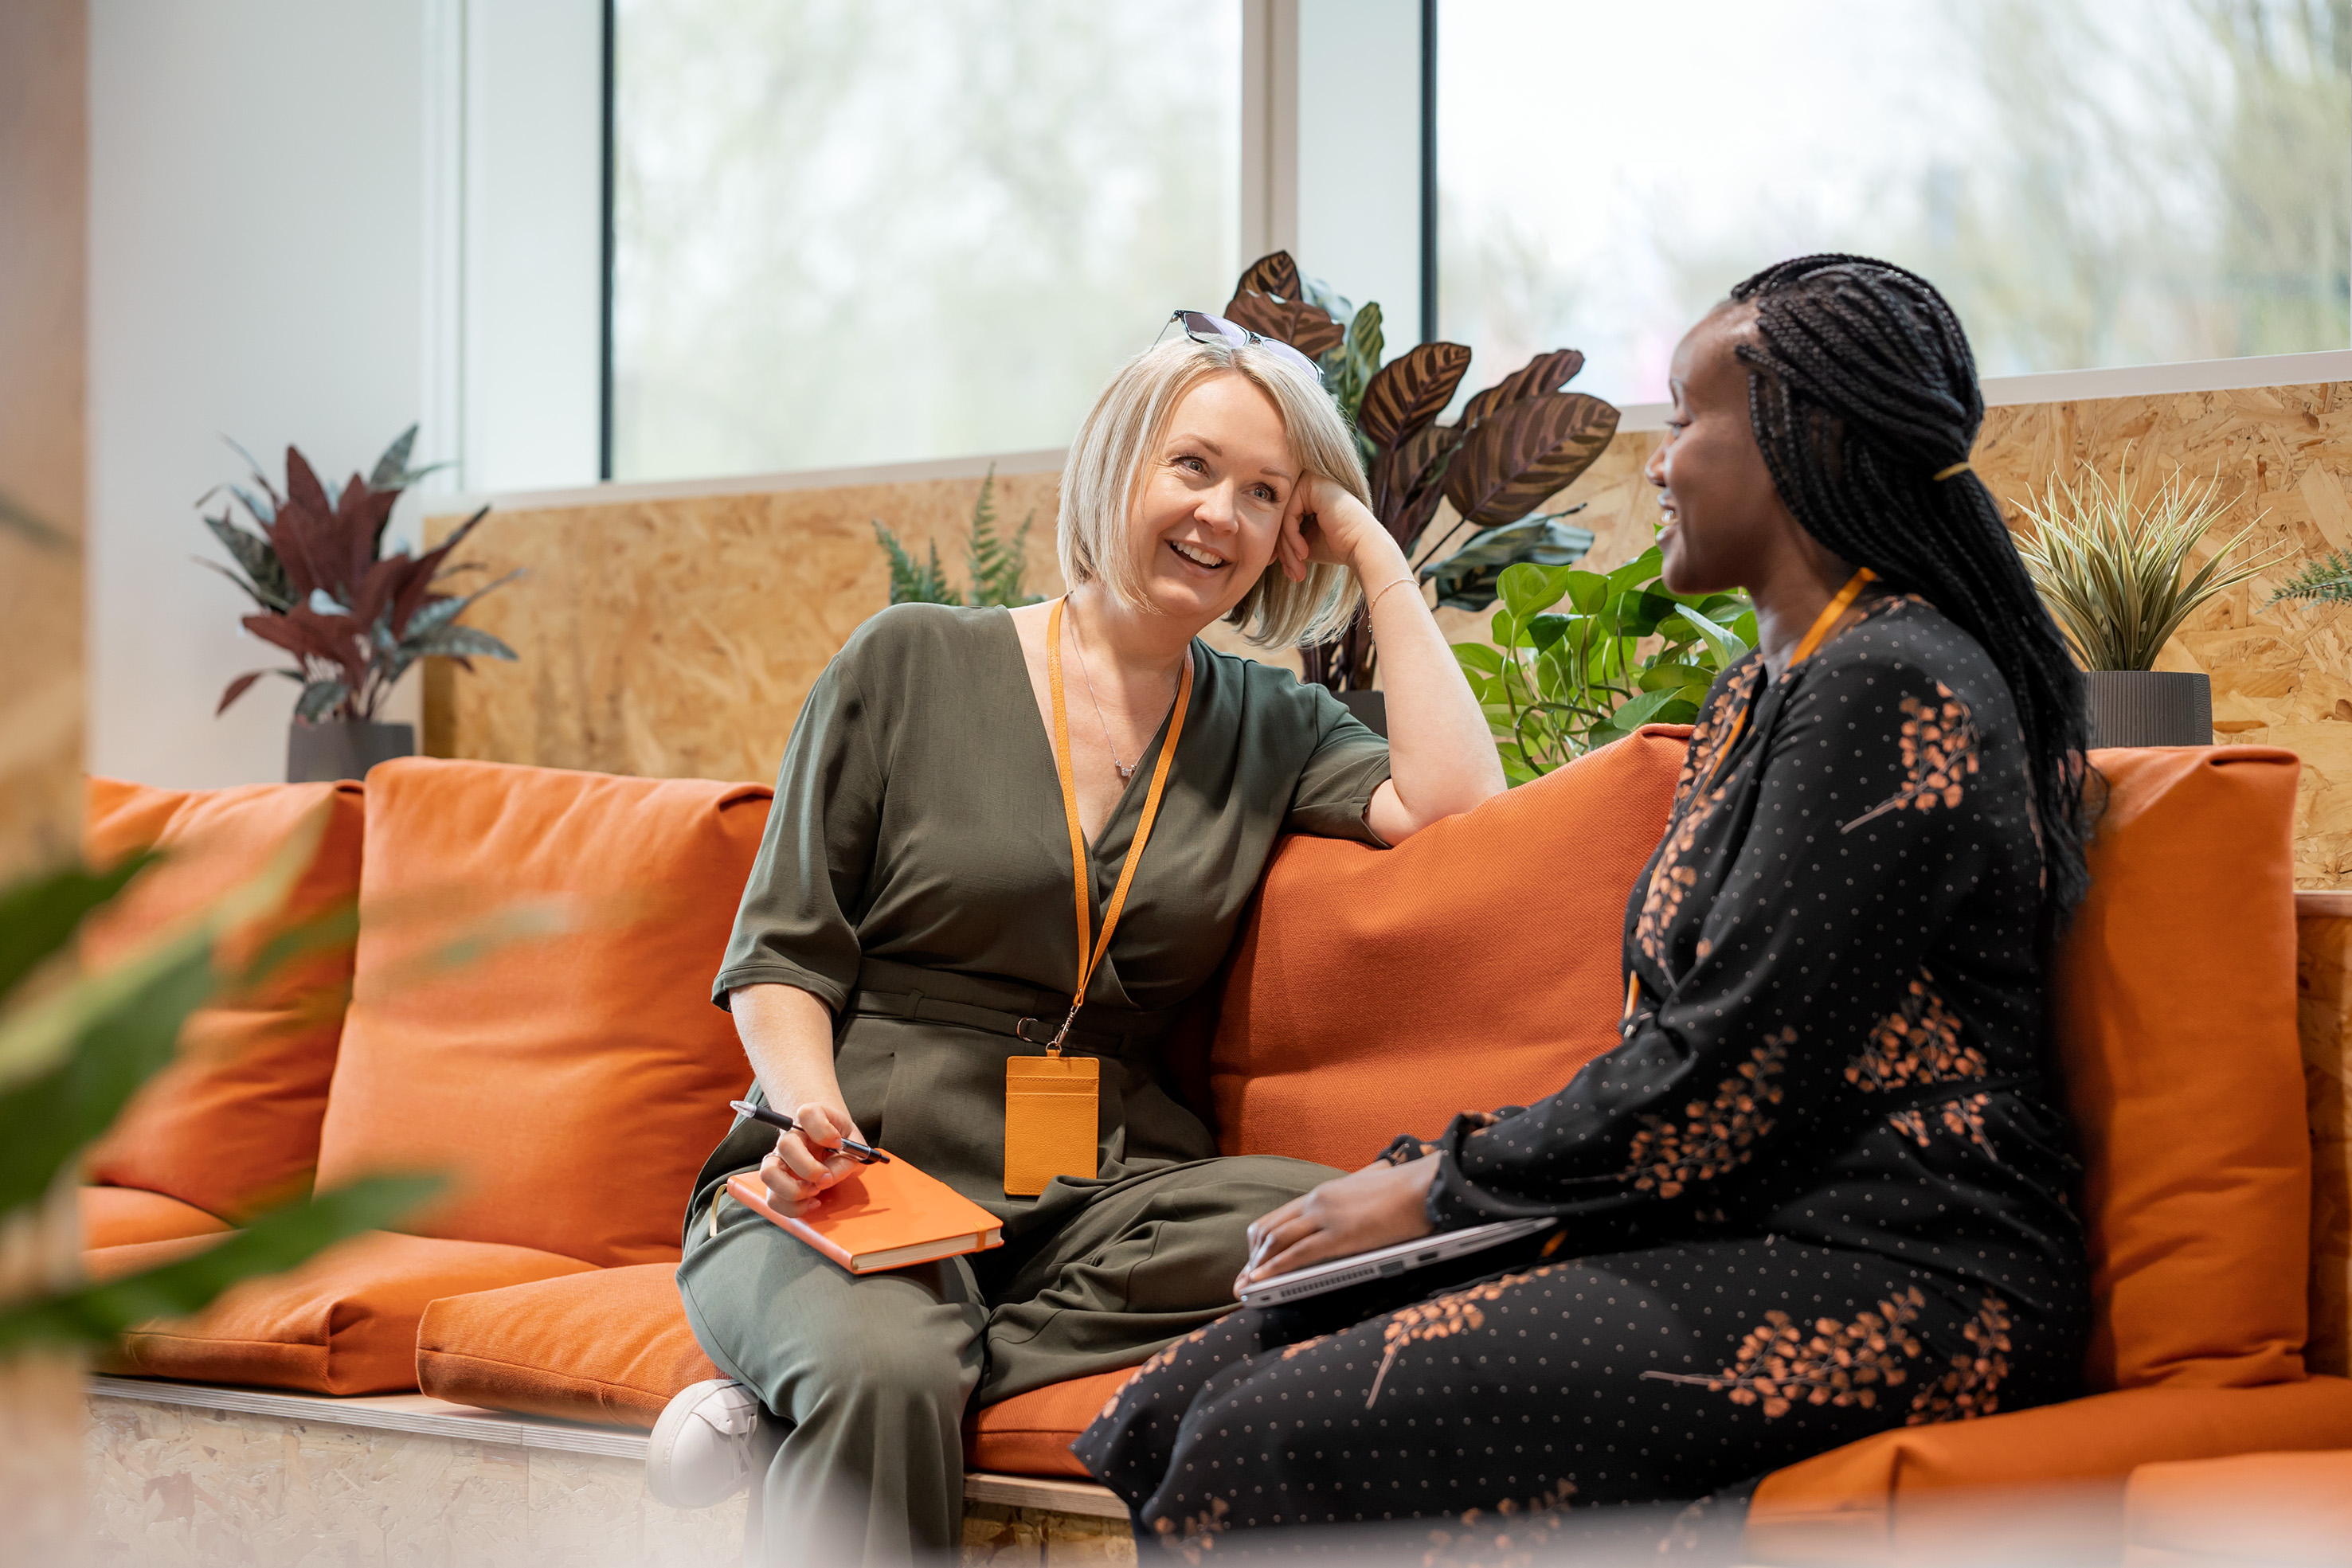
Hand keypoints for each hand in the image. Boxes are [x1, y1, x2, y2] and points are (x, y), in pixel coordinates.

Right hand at [757, 1102, 867, 1216]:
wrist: (830, 1144)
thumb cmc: (841, 1141)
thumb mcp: (854, 1143)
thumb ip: (849, 1155)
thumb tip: (828, 1176)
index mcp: (811, 1119)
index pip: (807, 1113)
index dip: (822, 1129)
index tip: (837, 1142)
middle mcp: (791, 1137)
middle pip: (786, 1145)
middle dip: (808, 1168)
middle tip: (825, 1177)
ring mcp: (780, 1159)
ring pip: (769, 1173)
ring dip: (793, 1190)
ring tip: (814, 1191)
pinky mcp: (777, 1182)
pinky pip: (773, 1198)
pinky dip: (793, 1206)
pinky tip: (811, 1201)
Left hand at [1235, 1157, 1439, 1291]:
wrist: (1425, 1186)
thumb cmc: (1405, 1189)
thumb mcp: (1369, 1187)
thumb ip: (1358, 1193)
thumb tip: (1368, 1184)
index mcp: (1323, 1193)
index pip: (1278, 1217)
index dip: (1260, 1242)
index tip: (1251, 1261)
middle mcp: (1317, 1202)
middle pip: (1269, 1230)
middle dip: (1253, 1258)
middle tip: (1244, 1281)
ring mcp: (1326, 1218)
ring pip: (1277, 1242)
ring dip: (1259, 1267)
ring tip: (1250, 1288)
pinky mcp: (1340, 1236)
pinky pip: (1297, 1255)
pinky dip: (1275, 1270)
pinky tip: (1264, 1282)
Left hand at [1277, 473, 1394, 583]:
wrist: (1363, 548)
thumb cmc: (1338, 547)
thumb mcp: (1305, 542)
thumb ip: (1286, 537)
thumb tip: (1265, 547)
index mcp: (1309, 493)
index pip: (1283, 518)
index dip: (1280, 545)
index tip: (1284, 568)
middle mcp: (1310, 483)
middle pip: (1281, 517)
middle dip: (1283, 549)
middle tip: (1291, 573)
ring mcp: (1312, 481)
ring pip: (1283, 517)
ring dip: (1287, 548)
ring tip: (1297, 569)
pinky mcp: (1313, 486)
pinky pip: (1289, 514)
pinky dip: (1292, 537)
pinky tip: (1304, 553)